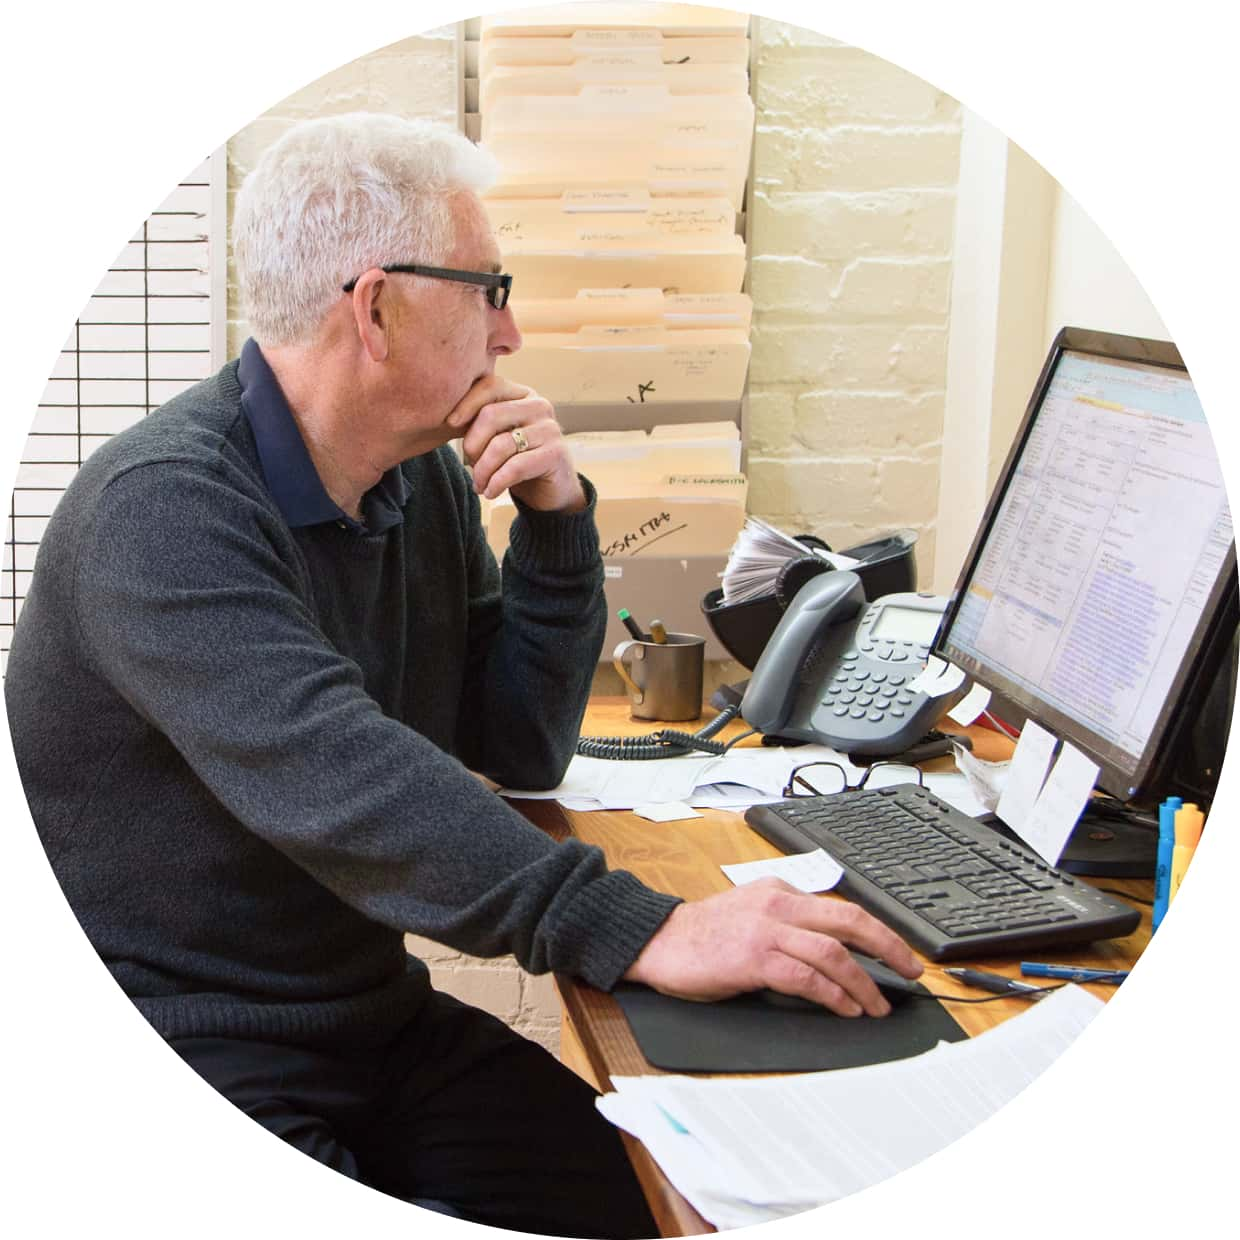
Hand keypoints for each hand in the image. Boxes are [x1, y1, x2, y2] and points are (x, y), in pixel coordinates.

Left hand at [447, 375, 584, 512]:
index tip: (449, 424)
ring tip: (479, 485)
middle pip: (492, 414)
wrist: (552, 489)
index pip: (491, 386)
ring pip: (501, 444)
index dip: (467, 403)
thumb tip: (449, 418)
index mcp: (522, 395)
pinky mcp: (555, 454)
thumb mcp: (496, 436)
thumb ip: (479, 422)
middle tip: (468, 464)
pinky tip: (490, 492)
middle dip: (473, 444)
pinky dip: (497, 482)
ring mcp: (550, 429)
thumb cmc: (518, 460)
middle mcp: (539, 406)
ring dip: (483, 470)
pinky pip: (516, 467)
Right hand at [623, 878, 922, 1017]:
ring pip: (833, 953)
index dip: (878, 932)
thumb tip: (832, 946)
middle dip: (888, 947)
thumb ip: (787, 920)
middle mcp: (778, 905)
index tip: (899, 953)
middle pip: (849, 921)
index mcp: (780, 891)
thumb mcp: (751, 911)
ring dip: (863, 984)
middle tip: (911, 971)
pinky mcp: (754, 959)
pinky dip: (833, 995)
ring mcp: (767, 931)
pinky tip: (845, 1008)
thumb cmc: (703, 934)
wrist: (659, 941)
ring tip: (876, 1006)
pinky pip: (807, 978)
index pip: (841, 908)